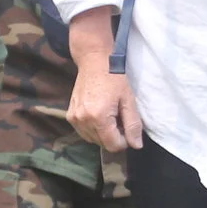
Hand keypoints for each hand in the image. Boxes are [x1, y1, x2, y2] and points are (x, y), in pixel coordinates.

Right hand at [61, 9, 142, 153]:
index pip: (113, 145)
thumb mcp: (128, 100)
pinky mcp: (70, 116)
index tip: (127, 126)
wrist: (93, 62)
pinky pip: (84, 132)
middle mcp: (83, 120)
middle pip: (102, 144)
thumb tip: (136, 146)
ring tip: (109, 115)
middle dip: (114, 136)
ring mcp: (74, 119)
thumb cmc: (114, 78)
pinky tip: (98, 114)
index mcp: (99, 117)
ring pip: (93, 140)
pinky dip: (93, 129)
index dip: (124, 141)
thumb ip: (133, 124)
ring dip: (103, 133)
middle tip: (118, 117)